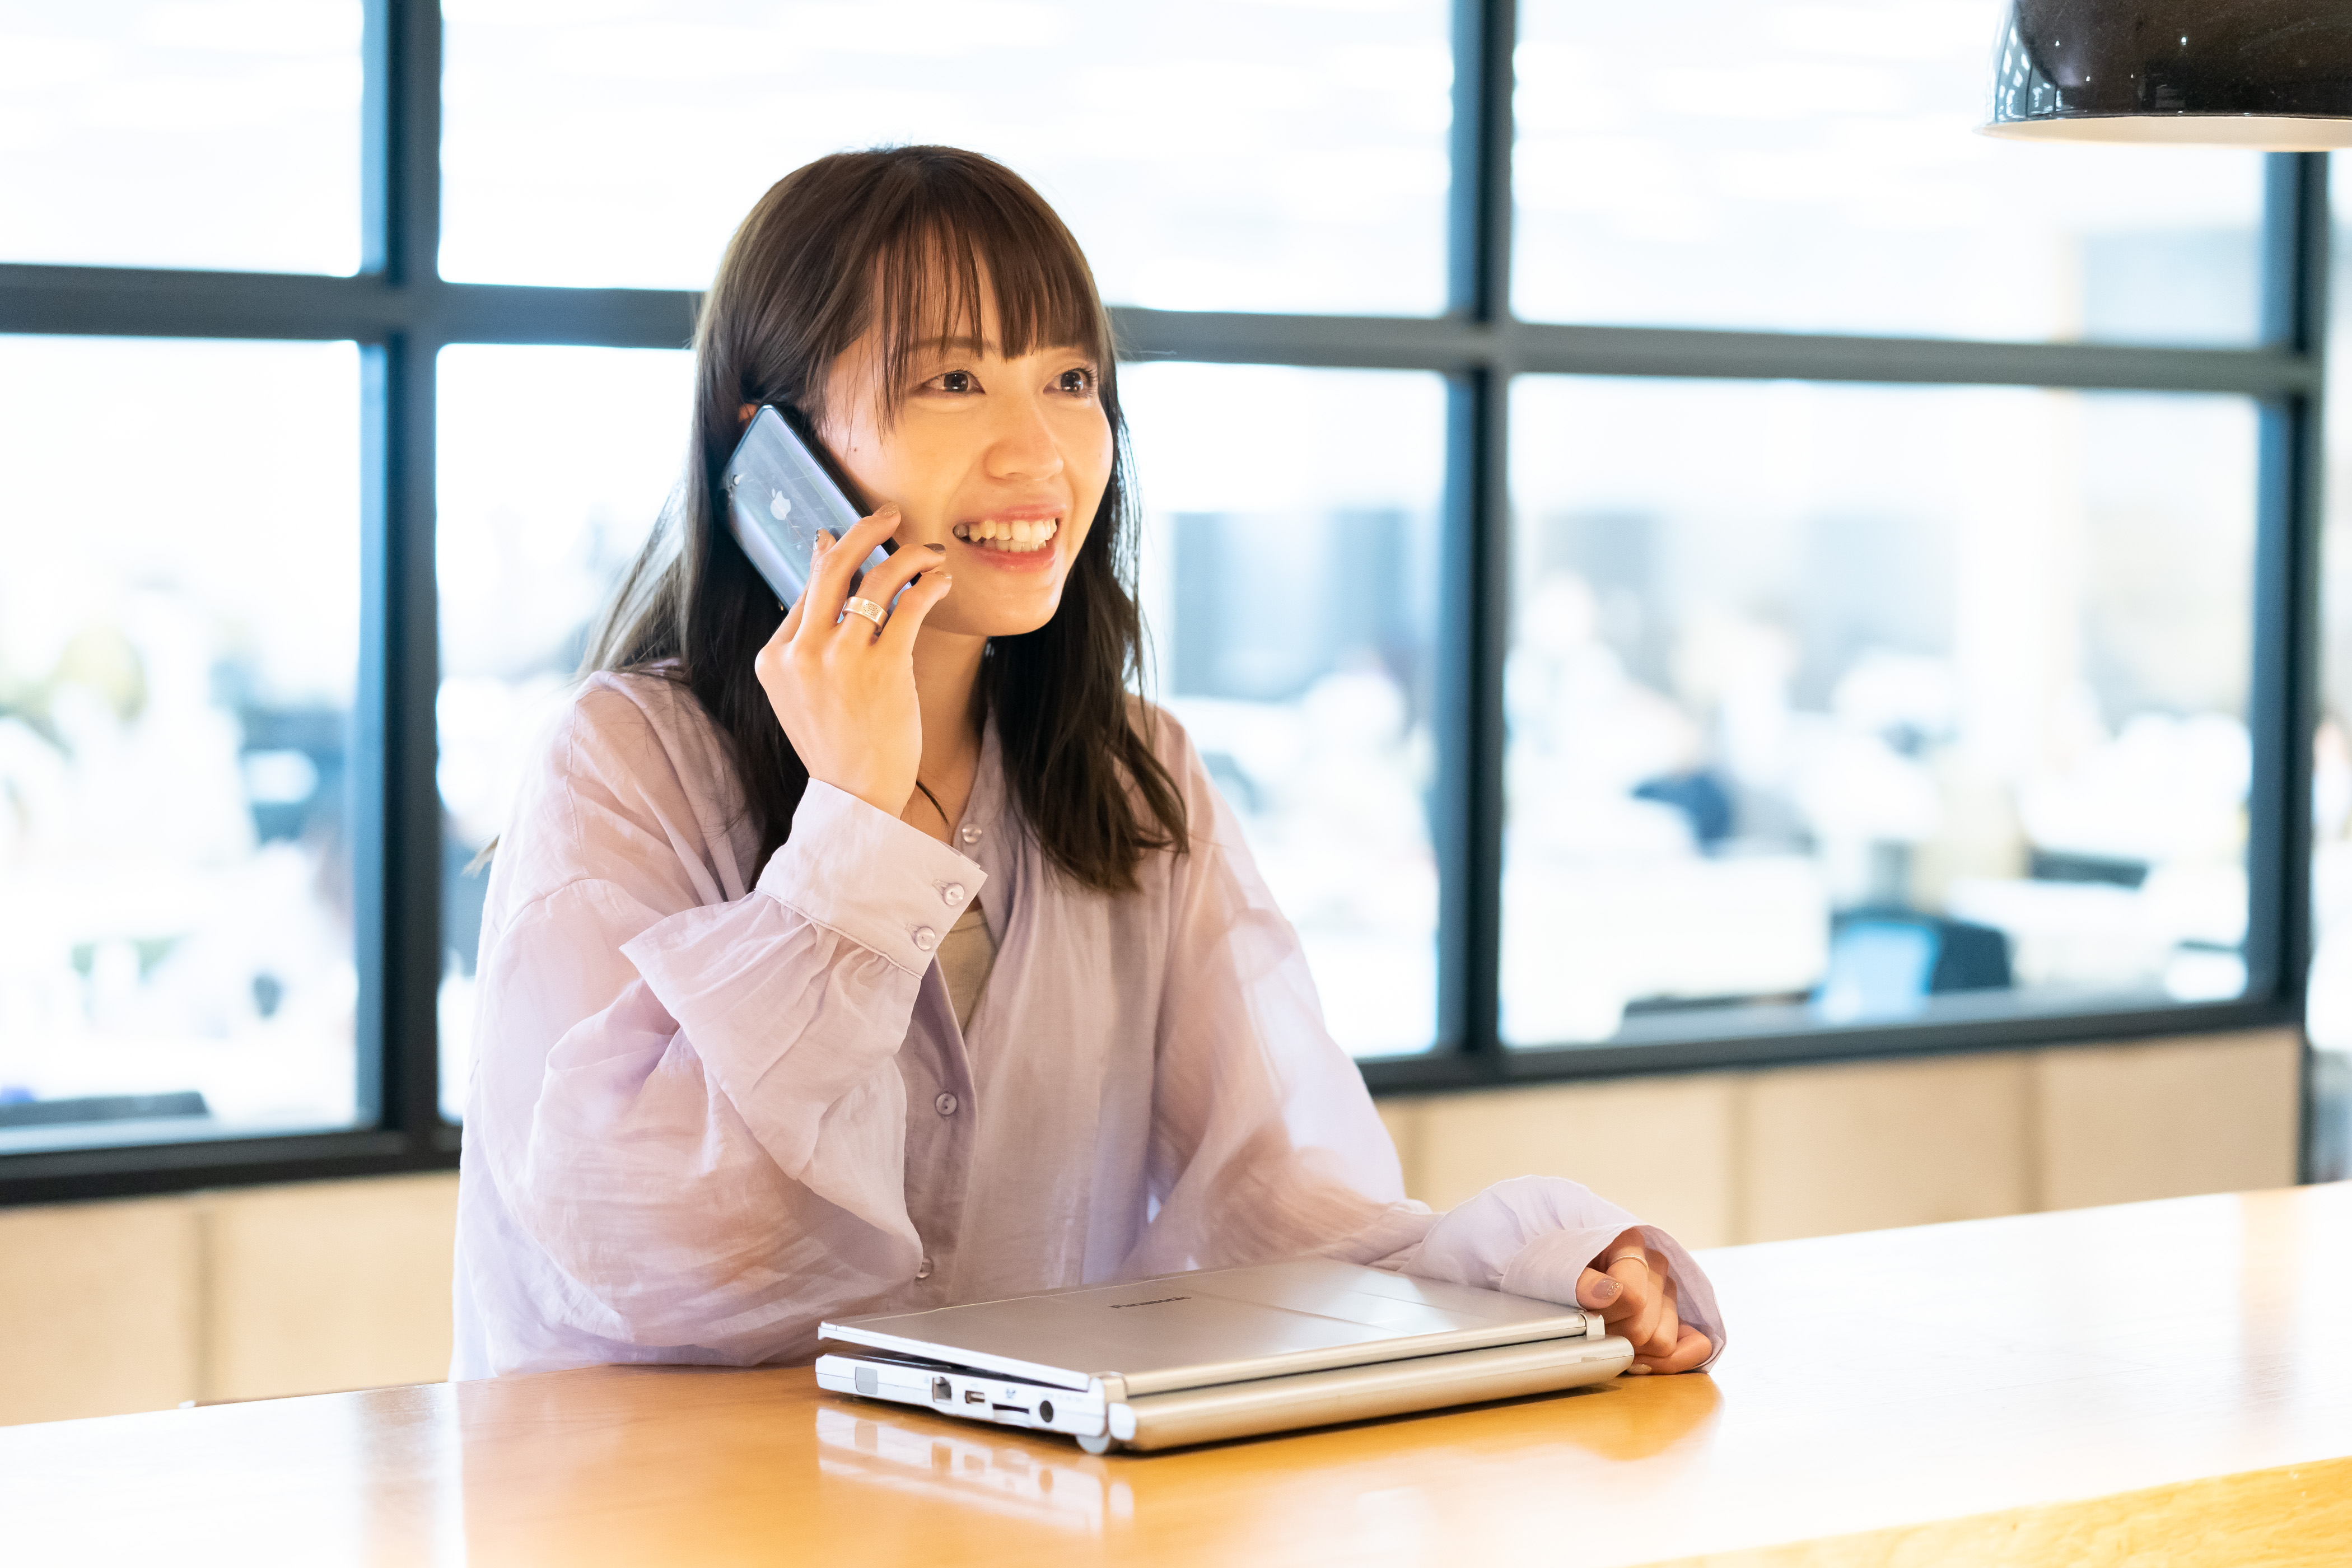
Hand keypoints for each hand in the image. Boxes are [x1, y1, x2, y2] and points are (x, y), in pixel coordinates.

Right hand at [752, 506, 952, 814]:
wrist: (856, 797)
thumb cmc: (836, 742)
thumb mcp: (802, 691)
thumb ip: (807, 632)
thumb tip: (823, 550)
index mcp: (775, 657)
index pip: (808, 588)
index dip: (836, 557)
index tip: (860, 539)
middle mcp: (803, 653)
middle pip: (834, 568)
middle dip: (866, 530)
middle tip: (891, 514)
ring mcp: (842, 660)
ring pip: (877, 581)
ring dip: (908, 556)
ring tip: (930, 552)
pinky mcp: (884, 669)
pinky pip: (909, 607)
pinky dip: (928, 585)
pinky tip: (939, 581)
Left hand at [1572, 1229, 1712, 1373]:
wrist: (1559, 1266)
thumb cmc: (1558, 1264)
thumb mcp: (1554, 1265)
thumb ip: (1579, 1280)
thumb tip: (1608, 1294)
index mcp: (1630, 1243)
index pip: (1631, 1297)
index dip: (1603, 1315)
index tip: (1583, 1311)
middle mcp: (1656, 1266)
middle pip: (1643, 1328)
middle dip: (1611, 1336)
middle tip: (1591, 1327)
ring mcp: (1670, 1293)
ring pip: (1663, 1344)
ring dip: (1632, 1350)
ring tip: (1610, 1335)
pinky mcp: (1681, 1318)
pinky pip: (1697, 1347)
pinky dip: (1668, 1362)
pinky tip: (1639, 1358)